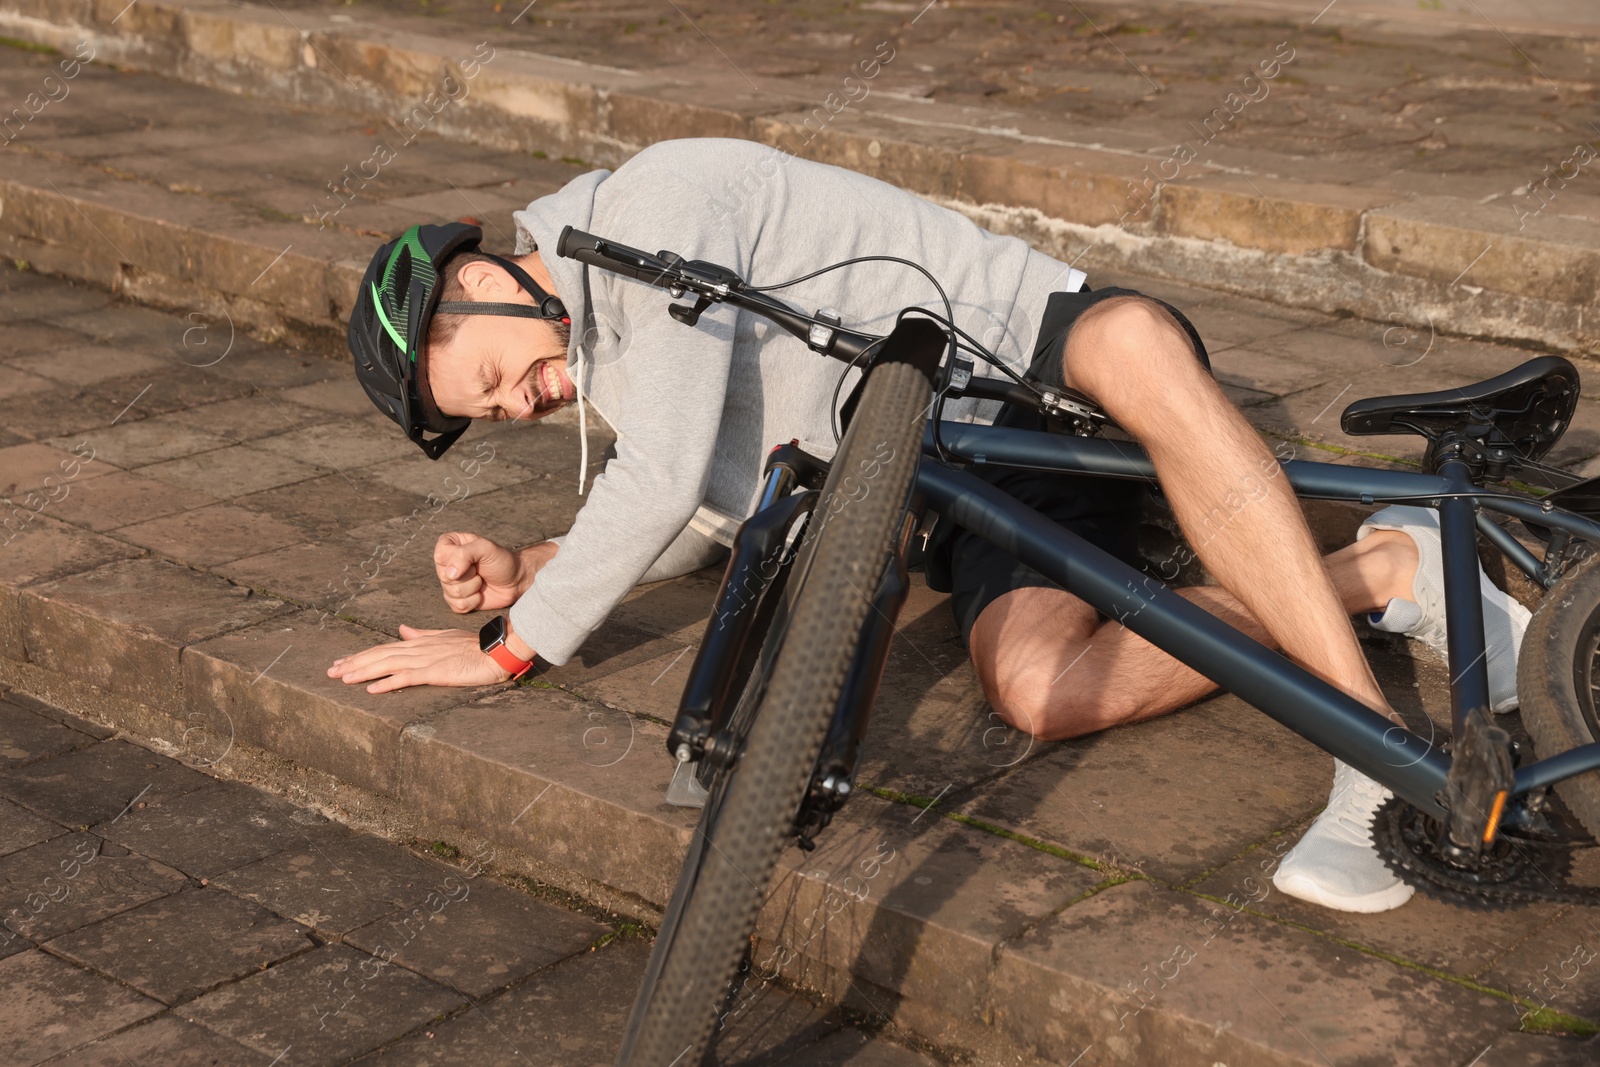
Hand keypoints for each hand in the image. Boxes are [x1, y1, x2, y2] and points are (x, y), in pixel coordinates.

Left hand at [326, 625, 509, 692]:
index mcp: (420, 642)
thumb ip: (422, 634)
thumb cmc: (475, 647)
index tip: (343, 662)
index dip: (362, 655)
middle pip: (379, 655)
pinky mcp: (436, 672)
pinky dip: (388, 683)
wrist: (496, 651)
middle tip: (330, 672)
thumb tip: (402, 630)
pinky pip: (407, 678)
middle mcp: (418, 649)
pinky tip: (372, 689)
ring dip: (363, 671)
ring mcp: (426, 660)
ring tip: (342, 679)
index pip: (384, 648)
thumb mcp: (445, 637)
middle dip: (354, 663)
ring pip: (387, 664)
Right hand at [435, 532, 525, 611]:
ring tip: (481, 580)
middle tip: (479, 570)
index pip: (440, 555)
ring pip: (451, 593)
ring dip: (472, 589)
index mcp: (450, 546)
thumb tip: (450, 574)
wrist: (515, 580)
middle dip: (468, 576)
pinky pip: (456, 606)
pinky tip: (480, 593)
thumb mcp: (485, 548)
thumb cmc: (501, 560)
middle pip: (445, 577)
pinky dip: (472, 601)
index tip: (473, 559)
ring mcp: (451, 583)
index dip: (456, 561)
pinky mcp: (457, 600)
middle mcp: (447, 564)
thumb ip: (464, 554)